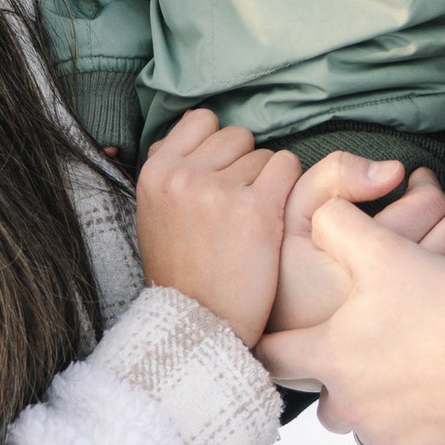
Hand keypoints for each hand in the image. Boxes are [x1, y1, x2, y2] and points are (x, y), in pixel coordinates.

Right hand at [134, 110, 299, 348]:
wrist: (199, 324)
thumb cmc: (183, 273)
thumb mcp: (155, 215)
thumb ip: (172, 171)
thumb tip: (194, 127)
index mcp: (155, 173)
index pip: (201, 120)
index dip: (218, 144)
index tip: (222, 174)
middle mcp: (183, 176)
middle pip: (237, 136)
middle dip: (244, 164)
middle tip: (238, 206)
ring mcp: (219, 191)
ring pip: (264, 155)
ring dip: (267, 182)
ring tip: (251, 222)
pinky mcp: (256, 210)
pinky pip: (288, 168)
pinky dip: (290, 189)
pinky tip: (275, 219)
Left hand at [254, 197, 444, 444]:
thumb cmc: (444, 307)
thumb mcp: (386, 250)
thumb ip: (340, 224)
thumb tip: (320, 215)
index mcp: (331, 356)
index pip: (273, 356)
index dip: (268, 345)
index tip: (269, 342)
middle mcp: (348, 404)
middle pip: (320, 399)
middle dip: (331, 379)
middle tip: (358, 353)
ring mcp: (384, 433)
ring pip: (361, 422)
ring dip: (370, 401)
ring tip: (399, 370)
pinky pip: (401, 439)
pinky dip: (410, 420)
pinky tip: (433, 391)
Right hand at [271, 147, 444, 336]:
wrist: (287, 345)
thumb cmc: (288, 277)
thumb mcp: (291, 216)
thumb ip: (333, 178)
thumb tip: (394, 171)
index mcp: (365, 260)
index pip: (424, 205)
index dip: (426, 185)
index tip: (419, 182)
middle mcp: (399, 296)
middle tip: (442, 201)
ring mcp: (422, 323)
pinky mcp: (438, 343)